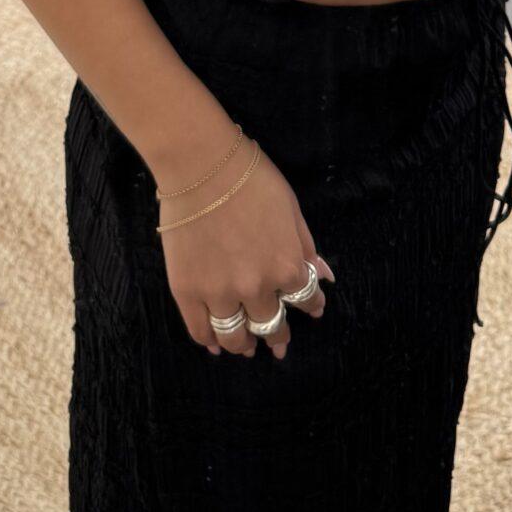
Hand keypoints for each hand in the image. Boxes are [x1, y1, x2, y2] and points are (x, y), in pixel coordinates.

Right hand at [159, 140, 335, 361]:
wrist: (201, 163)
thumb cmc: (251, 177)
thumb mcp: (291, 208)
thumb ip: (306, 248)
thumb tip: (324, 278)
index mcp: (286, 266)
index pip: (306, 299)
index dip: (311, 306)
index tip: (312, 310)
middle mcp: (257, 287)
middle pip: (271, 325)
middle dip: (279, 336)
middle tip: (279, 342)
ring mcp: (219, 293)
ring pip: (236, 337)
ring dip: (245, 345)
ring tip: (247, 347)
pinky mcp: (187, 291)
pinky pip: (200, 330)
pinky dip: (210, 342)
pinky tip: (216, 344)